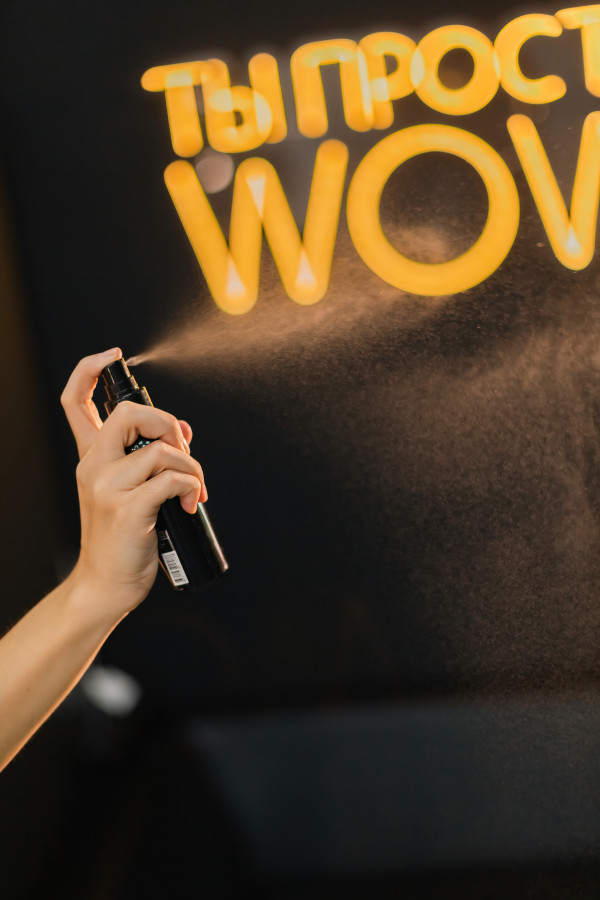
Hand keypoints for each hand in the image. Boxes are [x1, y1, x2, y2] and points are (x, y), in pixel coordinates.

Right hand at [61, 348, 206, 615]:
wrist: (105, 585)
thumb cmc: (122, 539)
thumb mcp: (126, 492)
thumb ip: (148, 459)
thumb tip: (183, 431)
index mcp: (90, 458)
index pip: (74, 402)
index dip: (89, 369)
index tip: (113, 354)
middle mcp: (93, 467)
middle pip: (128, 413)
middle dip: (166, 422)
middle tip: (183, 450)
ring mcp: (107, 488)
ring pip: (160, 449)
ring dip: (190, 465)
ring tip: (195, 489)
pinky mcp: (128, 510)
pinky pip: (172, 479)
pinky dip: (192, 485)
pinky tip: (191, 502)